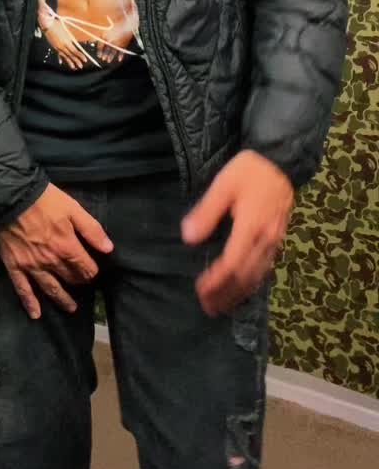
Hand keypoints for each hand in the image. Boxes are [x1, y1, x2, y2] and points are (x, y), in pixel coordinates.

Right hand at [0, 184, 112, 318]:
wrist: (9, 197)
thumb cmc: (43, 200)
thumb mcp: (72, 208)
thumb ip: (91, 229)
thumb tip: (108, 249)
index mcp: (67, 247)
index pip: (85, 268)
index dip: (91, 271)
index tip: (93, 271)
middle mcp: (51, 262)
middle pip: (69, 278)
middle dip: (78, 281)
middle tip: (82, 283)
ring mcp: (32, 266)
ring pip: (50, 289)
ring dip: (62, 299)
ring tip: (71, 308)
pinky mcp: (15, 266)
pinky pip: (23, 289)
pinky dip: (30, 303)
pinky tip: (36, 314)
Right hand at [44, 21, 89, 69]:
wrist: (48, 24)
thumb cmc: (58, 25)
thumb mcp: (67, 31)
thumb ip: (71, 39)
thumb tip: (74, 44)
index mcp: (67, 42)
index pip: (75, 51)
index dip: (80, 56)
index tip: (85, 60)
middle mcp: (62, 46)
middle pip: (70, 55)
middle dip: (76, 61)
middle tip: (81, 66)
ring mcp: (57, 47)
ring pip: (65, 56)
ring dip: (69, 62)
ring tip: (73, 67)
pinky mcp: (54, 46)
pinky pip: (58, 54)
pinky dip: (60, 58)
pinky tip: (61, 62)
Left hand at [181, 151, 293, 315]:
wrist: (281, 161)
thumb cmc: (250, 171)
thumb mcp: (223, 185)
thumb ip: (206, 212)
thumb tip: (188, 237)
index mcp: (251, 228)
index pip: (231, 265)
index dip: (216, 282)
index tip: (200, 290)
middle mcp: (265, 240)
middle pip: (245, 277)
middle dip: (226, 295)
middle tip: (208, 307)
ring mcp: (274, 241)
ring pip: (258, 276)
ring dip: (239, 293)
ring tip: (223, 305)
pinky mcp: (278, 238)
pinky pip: (266, 269)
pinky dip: (252, 283)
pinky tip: (243, 287)